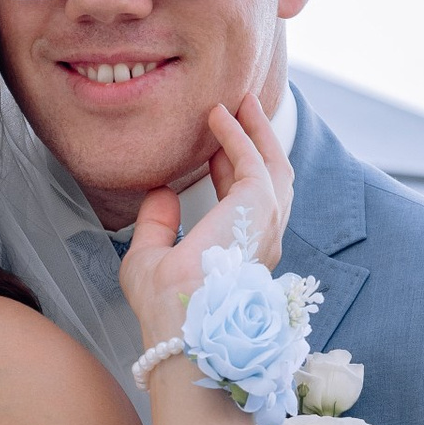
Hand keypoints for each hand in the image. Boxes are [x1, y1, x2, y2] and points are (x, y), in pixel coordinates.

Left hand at [121, 93, 293, 352]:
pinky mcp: (259, 207)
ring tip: (241, 102)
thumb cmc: (165, 307)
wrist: (181, 321)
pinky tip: (218, 116)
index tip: (213, 149)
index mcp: (239, 256)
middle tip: (240, 112)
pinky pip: (254, 160)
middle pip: (269, 181)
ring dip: (256, 132)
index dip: (229, 172)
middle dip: (256, 144)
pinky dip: (238, 134)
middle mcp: (260, 241)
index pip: (243, 205)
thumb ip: (157, 225)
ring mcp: (265, 225)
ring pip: (273, 166)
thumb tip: (160, 191)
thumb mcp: (150, 259)